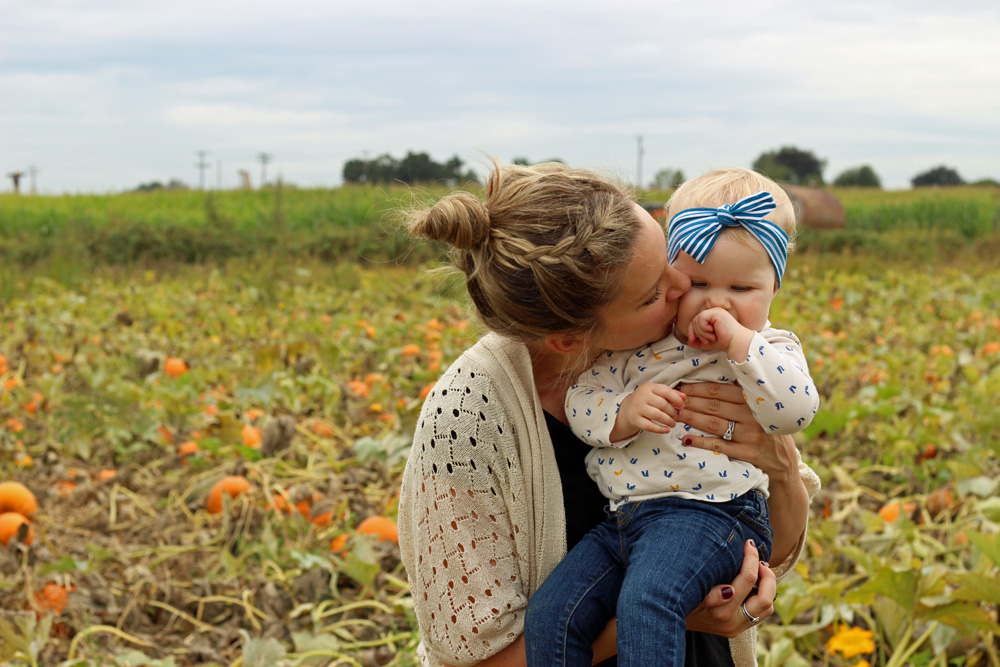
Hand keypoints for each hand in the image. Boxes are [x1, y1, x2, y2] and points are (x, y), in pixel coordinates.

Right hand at [612, 383, 685, 439]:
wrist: (627, 409)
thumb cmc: (646, 400)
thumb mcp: (656, 393)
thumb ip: (671, 393)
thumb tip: (684, 397)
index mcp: (648, 387)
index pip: (666, 391)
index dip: (676, 399)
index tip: (682, 406)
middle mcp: (642, 396)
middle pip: (663, 405)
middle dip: (673, 412)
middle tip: (677, 416)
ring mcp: (637, 408)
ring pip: (658, 415)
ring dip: (668, 421)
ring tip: (673, 423)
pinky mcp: (635, 419)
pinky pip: (650, 426)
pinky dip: (660, 429)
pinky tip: (666, 430)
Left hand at [674, 381, 797, 480]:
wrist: (783, 458)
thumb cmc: (766, 426)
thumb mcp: (760, 405)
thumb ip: (741, 392)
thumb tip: (714, 374)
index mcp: (752, 399)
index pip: (718, 391)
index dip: (697, 388)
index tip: (681, 387)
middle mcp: (751, 415)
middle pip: (713, 406)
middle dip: (690, 402)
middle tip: (673, 400)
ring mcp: (749, 435)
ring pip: (713, 424)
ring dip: (692, 419)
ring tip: (675, 415)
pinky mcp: (746, 452)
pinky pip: (719, 446)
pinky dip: (701, 442)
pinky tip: (686, 439)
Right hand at [686, 539, 774, 636]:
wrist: (669, 618)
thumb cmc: (678, 596)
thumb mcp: (688, 593)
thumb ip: (708, 596)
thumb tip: (729, 591)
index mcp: (719, 611)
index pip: (748, 580)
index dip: (751, 558)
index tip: (748, 543)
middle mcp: (730, 622)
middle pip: (764, 597)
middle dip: (767, 574)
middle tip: (759, 559)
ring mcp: (736, 627)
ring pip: (767, 607)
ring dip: (768, 586)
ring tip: (759, 570)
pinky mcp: (739, 629)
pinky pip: (762, 613)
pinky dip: (765, 595)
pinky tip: (755, 583)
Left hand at [687, 307, 752, 358]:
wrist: (735, 343)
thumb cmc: (725, 342)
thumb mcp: (707, 342)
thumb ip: (698, 341)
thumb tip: (689, 341)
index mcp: (712, 317)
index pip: (695, 321)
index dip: (691, 330)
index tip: (692, 340)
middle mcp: (713, 312)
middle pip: (694, 320)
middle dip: (697, 333)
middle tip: (707, 341)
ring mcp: (715, 311)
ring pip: (697, 320)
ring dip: (702, 332)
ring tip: (712, 337)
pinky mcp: (716, 312)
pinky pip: (701, 318)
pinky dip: (704, 328)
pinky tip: (713, 332)